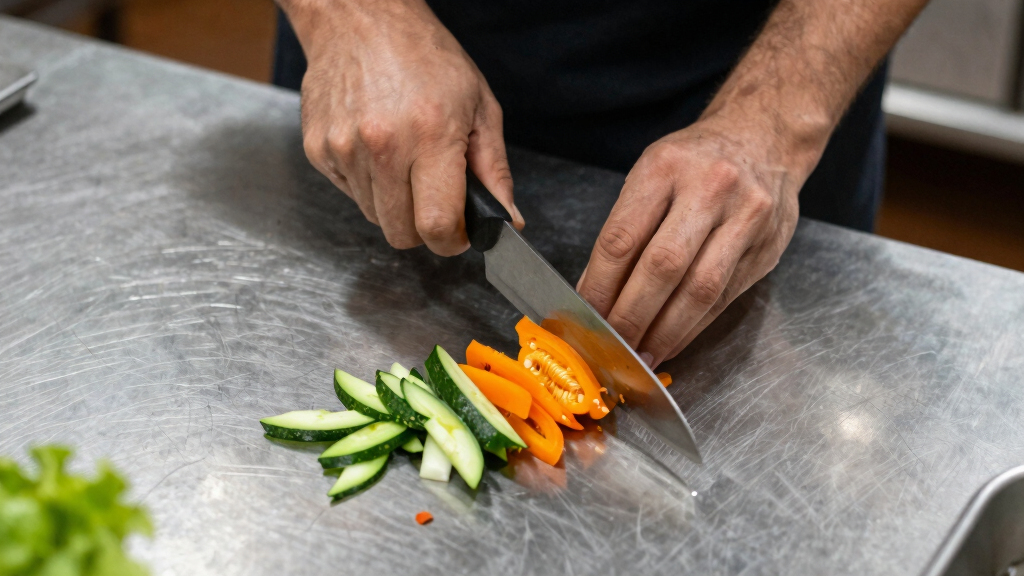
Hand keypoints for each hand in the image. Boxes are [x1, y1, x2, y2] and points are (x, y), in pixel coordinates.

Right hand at [285, 0, 522, 254]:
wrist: (361, 19)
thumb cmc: (426, 57)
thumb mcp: (479, 106)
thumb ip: (495, 171)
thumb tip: (508, 221)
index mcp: (430, 136)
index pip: (437, 226)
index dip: (453, 241)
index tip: (460, 232)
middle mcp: (383, 146)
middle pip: (402, 234)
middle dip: (424, 229)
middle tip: (435, 198)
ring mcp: (345, 149)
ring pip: (375, 217)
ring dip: (394, 204)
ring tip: (404, 160)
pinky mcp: (318, 149)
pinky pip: (350, 194)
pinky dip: (368, 184)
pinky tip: (378, 148)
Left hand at [577, 113, 805, 366]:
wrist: (764, 137)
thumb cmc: (695, 160)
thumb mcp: (651, 174)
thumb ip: (624, 229)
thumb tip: (593, 291)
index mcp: (665, 167)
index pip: (622, 238)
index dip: (600, 285)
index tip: (585, 315)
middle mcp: (710, 188)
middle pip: (663, 267)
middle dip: (632, 315)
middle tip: (611, 344)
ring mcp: (746, 217)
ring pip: (700, 289)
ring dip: (666, 331)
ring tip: (642, 354)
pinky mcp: (768, 246)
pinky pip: (725, 297)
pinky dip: (694, 325)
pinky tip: (673, 339)